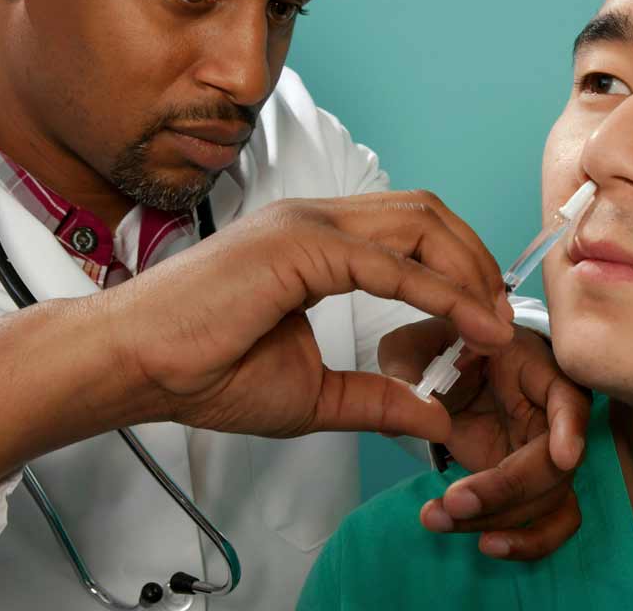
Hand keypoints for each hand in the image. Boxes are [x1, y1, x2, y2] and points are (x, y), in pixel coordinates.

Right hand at [104, 191, 516, 440]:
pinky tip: (466, 325)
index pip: (411, 231)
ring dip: (467, 270)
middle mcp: (316, 220)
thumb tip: (435, 418)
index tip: (487, 318)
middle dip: (476, 260)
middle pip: (426, 215)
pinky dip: (438, 293)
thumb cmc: (202, 373)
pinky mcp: (298, 247)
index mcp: (316, 243)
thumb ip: (377, 400)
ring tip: (492, 322)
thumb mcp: (313, 396)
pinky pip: (389, 264)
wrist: (132, 367)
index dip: (459, 268)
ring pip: (418, 224)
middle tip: (500, 316)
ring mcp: (306, 225)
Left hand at [379, 318, 590, 559]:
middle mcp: (555, 416)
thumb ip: (407, 361)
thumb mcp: (417, 343)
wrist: (453, 373)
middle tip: (453, 501)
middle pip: (555, 464)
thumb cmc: (445, 347)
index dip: (570, 427)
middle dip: (505, 489)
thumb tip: (411, 400)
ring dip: (501, 520)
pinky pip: (546, 523)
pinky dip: (524, 543)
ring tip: (441, 519)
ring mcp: (546, 455)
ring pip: (550, 502)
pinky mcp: (530, 486)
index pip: (569, 397)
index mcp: (537, 369)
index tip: (563, 457)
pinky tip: (483, 544)